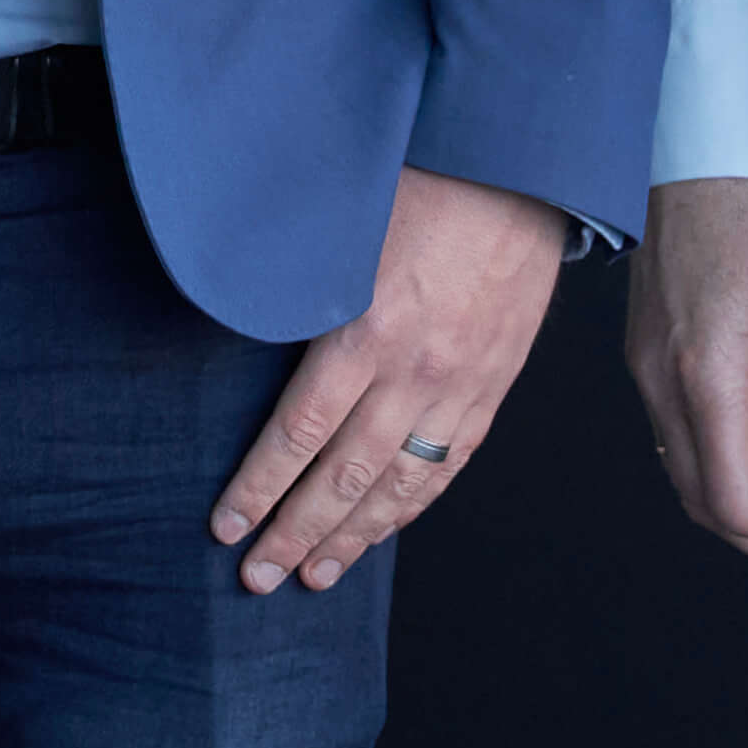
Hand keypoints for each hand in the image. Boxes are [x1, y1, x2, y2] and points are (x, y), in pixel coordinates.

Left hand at [215, 168, 567, 592]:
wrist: (522, 167)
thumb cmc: (425, 176)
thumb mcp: (342, 219)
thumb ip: (295, 280)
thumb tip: (232, 308)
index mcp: (368, 327)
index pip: (299, 433)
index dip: (259, 487)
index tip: (225, 525)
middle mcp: (416, 369)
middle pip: (343, 476)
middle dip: (295, 533)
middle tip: (257, 580)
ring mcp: (461, 384)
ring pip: (398, 483)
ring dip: (353, 537)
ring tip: (314, 576)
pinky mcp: (494, 385)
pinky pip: (448, 463)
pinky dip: (411, 505)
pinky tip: (382, 530)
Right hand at [624, 175, 747, 594]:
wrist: (689, 151)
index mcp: (703, 377)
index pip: (732, 501)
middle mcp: (661, 383)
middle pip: (703, 500)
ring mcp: (645, 369)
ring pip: (686, 471)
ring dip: (742, 507)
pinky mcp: (647, 352)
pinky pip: (678, 434)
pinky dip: (721, 465)